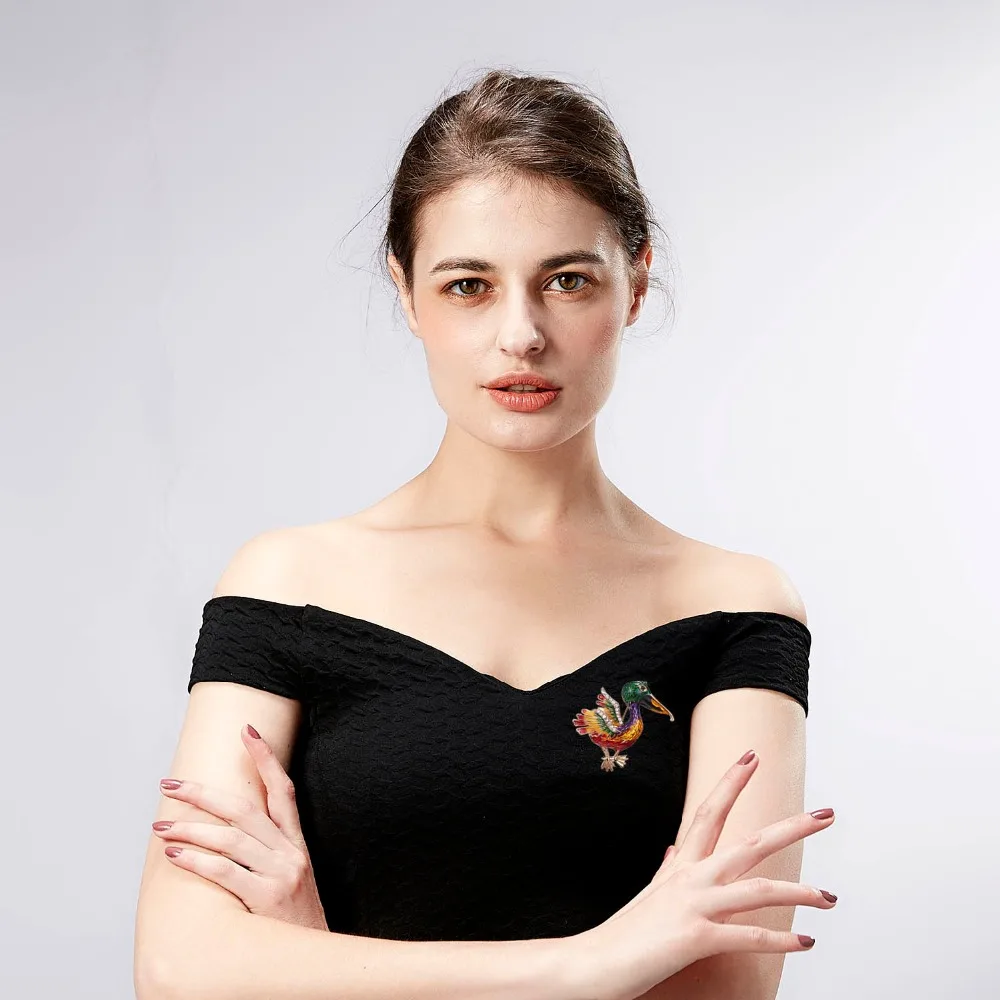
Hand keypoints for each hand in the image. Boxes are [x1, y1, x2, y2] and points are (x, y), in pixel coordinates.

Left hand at [154, 723, 327, 931]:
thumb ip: (266, 853)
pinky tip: (175, 857)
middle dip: (204, 793)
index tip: (246, 731)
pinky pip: (226, 872)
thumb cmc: (293, 922)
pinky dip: (197, 861)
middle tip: (171, 784)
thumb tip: (223, 829)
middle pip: (245, 808)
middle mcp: (290, 852)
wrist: (315, 959)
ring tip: (161, 828)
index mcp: (296, 843)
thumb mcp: (290, 878)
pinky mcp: (268, 899)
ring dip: (191, 829)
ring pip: (231, 837)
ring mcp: (281, 874)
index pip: (283, 789)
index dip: (266, 758)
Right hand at [563, 751, 836, 999]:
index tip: (750, 757)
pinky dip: (781, 939)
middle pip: (749, 842)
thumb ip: (666, 870)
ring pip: (758, 888)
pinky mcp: (696, 937)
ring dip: (800, 892)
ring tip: (830, 897)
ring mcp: (694, 904)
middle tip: (825, 814)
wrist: (594, 963)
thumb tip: (673, 849)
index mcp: (679, 865)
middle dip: (791, 827)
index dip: (731, 782)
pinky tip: (806, 942)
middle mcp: (690, 877)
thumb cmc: (622, 934)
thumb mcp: (648, 893)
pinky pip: (749, 937)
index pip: (709, 812)